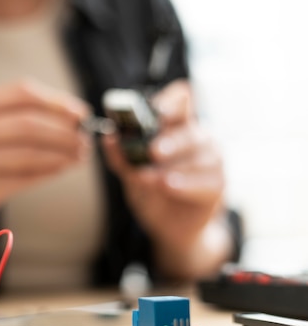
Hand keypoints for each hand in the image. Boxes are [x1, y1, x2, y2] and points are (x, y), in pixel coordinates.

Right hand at [0, 79, 90, 234]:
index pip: (20, 93)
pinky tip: (61, 169)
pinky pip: (22, 178)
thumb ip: (13, 118)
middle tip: (84, 139)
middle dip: (63, 131)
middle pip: (27, 122)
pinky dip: (48, 172)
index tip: (80, 113)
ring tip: (79, 156)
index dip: (56, 101)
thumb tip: (69, 118)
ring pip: (28, 152)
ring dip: (61, 154)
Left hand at [102, 79, 229, 276]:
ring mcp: (210, 159)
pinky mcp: (217, 183)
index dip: (172, 100)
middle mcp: (196, 137)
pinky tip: (169, 186)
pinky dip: (185, 183)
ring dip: (171, 167)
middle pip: (189, 128)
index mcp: (174, 127)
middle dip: (170, 140)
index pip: (181, 99)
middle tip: (152, 151)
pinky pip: (206, 179)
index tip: (156, 110)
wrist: (166, 226)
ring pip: (198, 154)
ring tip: (150, 179)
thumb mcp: (130, 174)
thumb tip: (108, 138)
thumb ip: (120, 157)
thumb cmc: (151, 192)